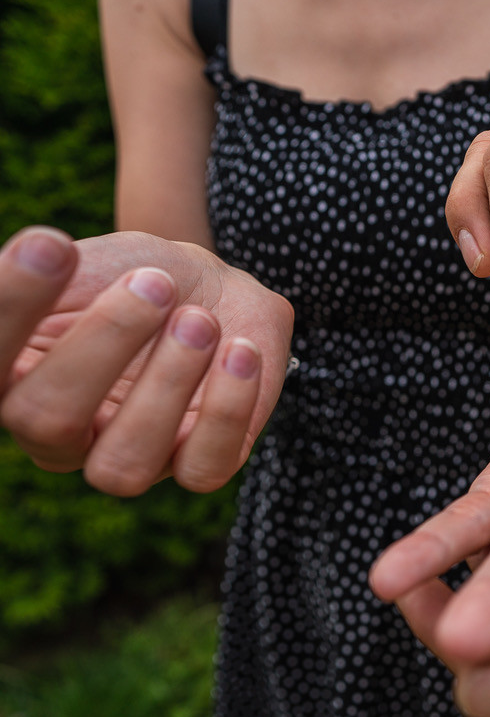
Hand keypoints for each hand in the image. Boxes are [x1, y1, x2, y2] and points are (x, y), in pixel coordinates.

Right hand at [0, 227, 294, 494]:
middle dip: (104, 342)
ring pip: (121, 466)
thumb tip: (25, 262)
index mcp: (11, 380)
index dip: (12, 306)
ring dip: (166, 386)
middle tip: (155, 283)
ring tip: (200, 321)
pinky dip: (226, 410)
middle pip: (45, 422)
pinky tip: (240, 351)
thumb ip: (34, 276)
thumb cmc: (133, 275)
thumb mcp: (80, 264)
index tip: (53, 246)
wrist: (216, 291)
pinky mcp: (198, 464)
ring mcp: (127, 458)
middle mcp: (57, 434)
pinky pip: (203, 470)